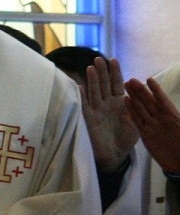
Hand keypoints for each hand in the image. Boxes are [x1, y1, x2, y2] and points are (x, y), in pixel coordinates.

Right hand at [82, 57, 138, 172]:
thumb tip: (130, 98)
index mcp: (119, 103)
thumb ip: (132, 110)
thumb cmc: (125, 139)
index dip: (115, 72)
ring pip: (94, 92)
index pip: (116, 84)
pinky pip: (84, 106)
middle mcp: (106, 104)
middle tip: (99, 59)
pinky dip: (81, 96)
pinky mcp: (88, 119)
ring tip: (91, 68)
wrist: (115, 155)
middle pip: (103, 85)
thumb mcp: (135, 123)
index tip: (114, 60)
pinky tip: (79, 86)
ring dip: (92, 80)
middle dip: (102, 72)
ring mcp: (96, 110)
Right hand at [124, 77, 179, 174]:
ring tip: (126, 86)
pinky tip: (125, 102)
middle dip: (141, 91)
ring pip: (141, 109)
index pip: (163, 101)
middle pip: (149, 102)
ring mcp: (152, 125)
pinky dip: (131, 111)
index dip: (156, 91)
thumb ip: (178, 120)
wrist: (178, 163)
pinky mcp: (144, 133)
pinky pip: (136, 120)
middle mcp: (161, 119)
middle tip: (131, 80)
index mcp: (172, 117)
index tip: (149, 79)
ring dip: (134, 97)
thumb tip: (176, 115)